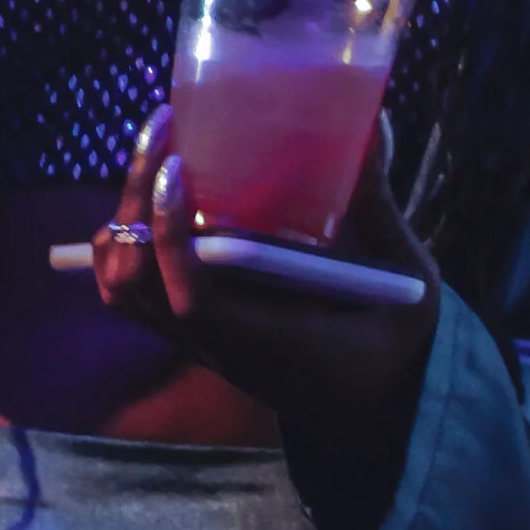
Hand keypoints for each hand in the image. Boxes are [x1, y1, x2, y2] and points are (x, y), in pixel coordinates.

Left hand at [91, 105, 439, 468]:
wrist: (383, 405)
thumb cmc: (399, 342)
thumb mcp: (406, 275)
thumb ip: (377, 204)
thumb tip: (369, 124)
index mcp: (273, 339)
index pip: (192, 298)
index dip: (168, 235)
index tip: (176, 169)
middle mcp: (222, 346)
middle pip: (138, 284)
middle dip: (136, 204)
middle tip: (163, 132)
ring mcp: (201, 343)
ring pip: (123, 290)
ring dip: (124, 223)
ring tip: (157, 159)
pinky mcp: (196, 333)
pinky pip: (136, 294)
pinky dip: (128, 243)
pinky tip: (158, 195)